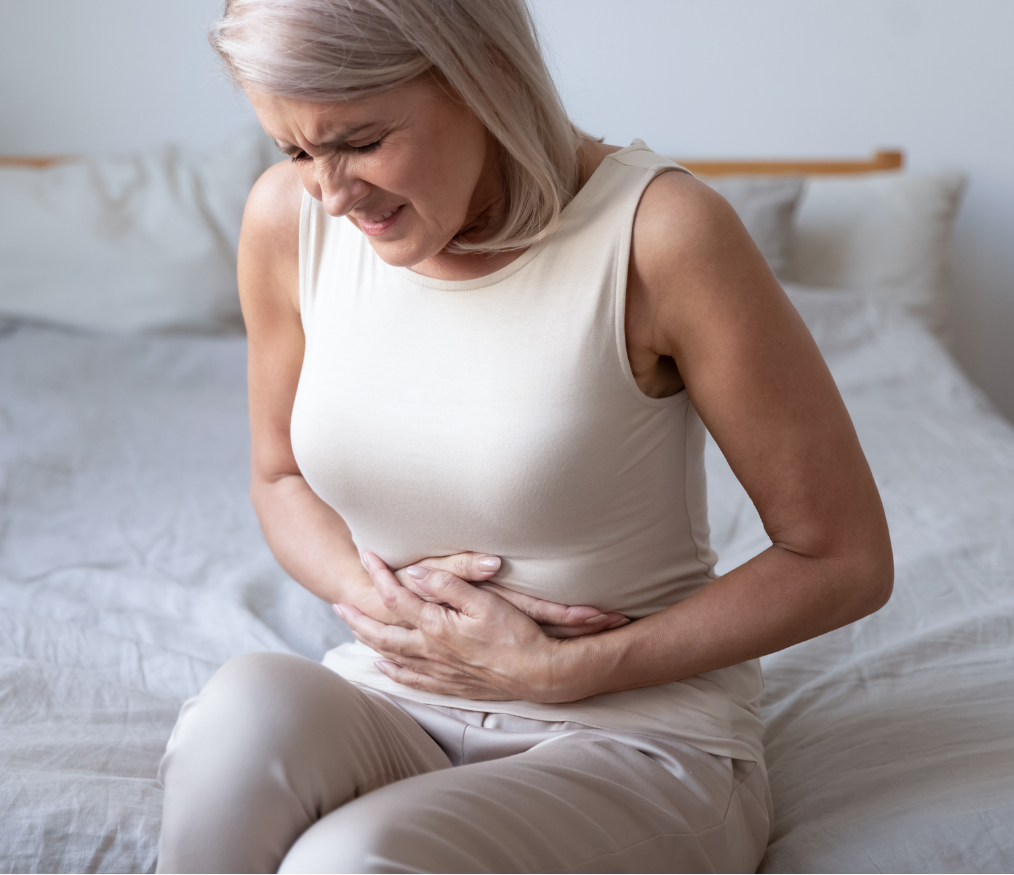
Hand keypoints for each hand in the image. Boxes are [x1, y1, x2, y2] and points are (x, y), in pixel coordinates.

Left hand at [335, 552, 588, 700]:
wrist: (538, 674)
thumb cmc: (516, 634)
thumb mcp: (484, 601)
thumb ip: (447, 585)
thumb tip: (414, 573)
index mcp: (436, 627)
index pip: (397, 597)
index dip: (379, 575)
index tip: (367, 556)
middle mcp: (430, 652)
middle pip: (383, 635)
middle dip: (358, 618)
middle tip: (339, 605)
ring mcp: (438, 672)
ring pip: (392, 658)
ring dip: (370, 643)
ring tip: (354, 631)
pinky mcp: (450, 686)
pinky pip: (412, 680)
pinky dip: (394, 673)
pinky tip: (386, 668)